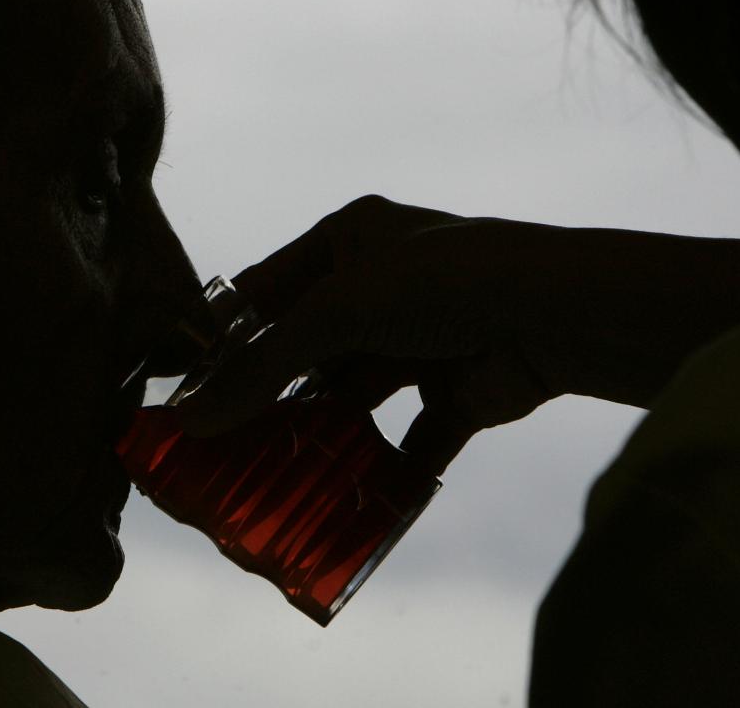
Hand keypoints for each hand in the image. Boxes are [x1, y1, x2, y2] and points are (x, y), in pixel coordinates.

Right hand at [176, 195, 562, 473]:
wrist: (553, 313)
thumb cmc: (437, 282)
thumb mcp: (337, 312)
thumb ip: (266, 366)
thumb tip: (193, 419)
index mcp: (350, 240)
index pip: (270, 287)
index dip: (229, 334)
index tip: (186, 384)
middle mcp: (382, 287)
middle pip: (309, 348)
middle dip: (271, 394)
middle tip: (219, 441)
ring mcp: (421, 340)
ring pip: (355, 396)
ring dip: (321, 434)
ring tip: (267, 476)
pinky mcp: (456, 391)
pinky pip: (411, 438)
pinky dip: (386, 469)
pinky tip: (347, 500)